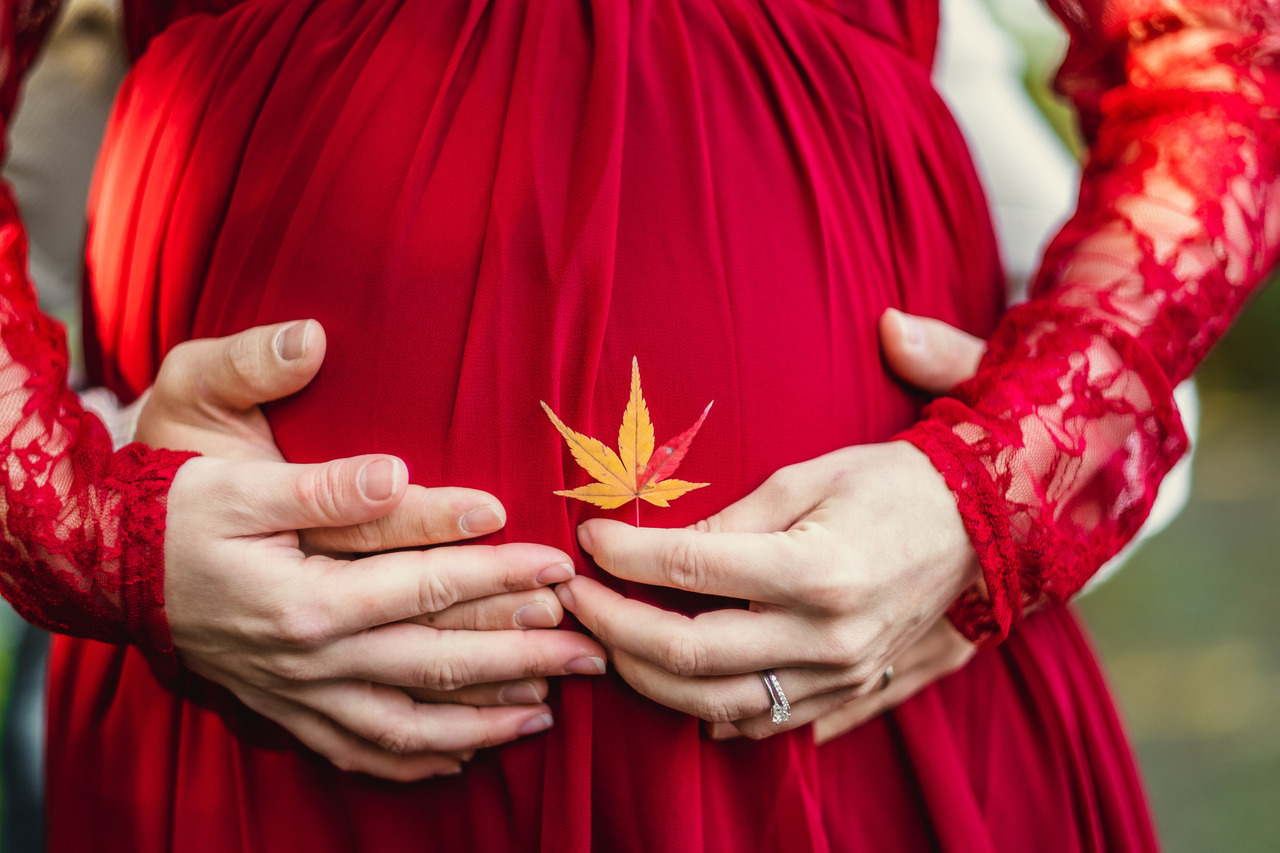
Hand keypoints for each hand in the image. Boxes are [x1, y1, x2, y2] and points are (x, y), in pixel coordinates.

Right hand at [147, 321, 605, 779]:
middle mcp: (309, 658)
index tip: (560, 564)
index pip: (427, 584)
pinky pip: (359, 751)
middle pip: (436, 662)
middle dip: (522, 656)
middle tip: (590, 650)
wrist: (102, 558)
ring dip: (484, 720)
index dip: (500, 572)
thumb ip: (326, 482)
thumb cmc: (176, 499)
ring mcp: (297, 694)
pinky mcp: (285, 709)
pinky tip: (461, 758)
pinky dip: (415, 760)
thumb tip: (403, 473)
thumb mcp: (238, 470)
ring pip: (408, 722)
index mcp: (304, 596)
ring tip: (550, 712)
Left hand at [554, 309, 987, 740]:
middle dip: (614, 626)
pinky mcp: (849, 694)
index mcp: (814, 569)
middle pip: (687, 654)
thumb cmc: (891, 485)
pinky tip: (673, 683)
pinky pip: (763, 723)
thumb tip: (655, 546)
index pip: (689, 569)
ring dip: (646, 676)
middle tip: (576, 598)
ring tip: (609, 639)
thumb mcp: (808, 477)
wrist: (980, 526)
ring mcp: (839, 676)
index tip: (588, 539)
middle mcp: (826, 636)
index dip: (624, 555)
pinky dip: (706, 710)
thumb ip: (729, 517)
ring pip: (714, 704)